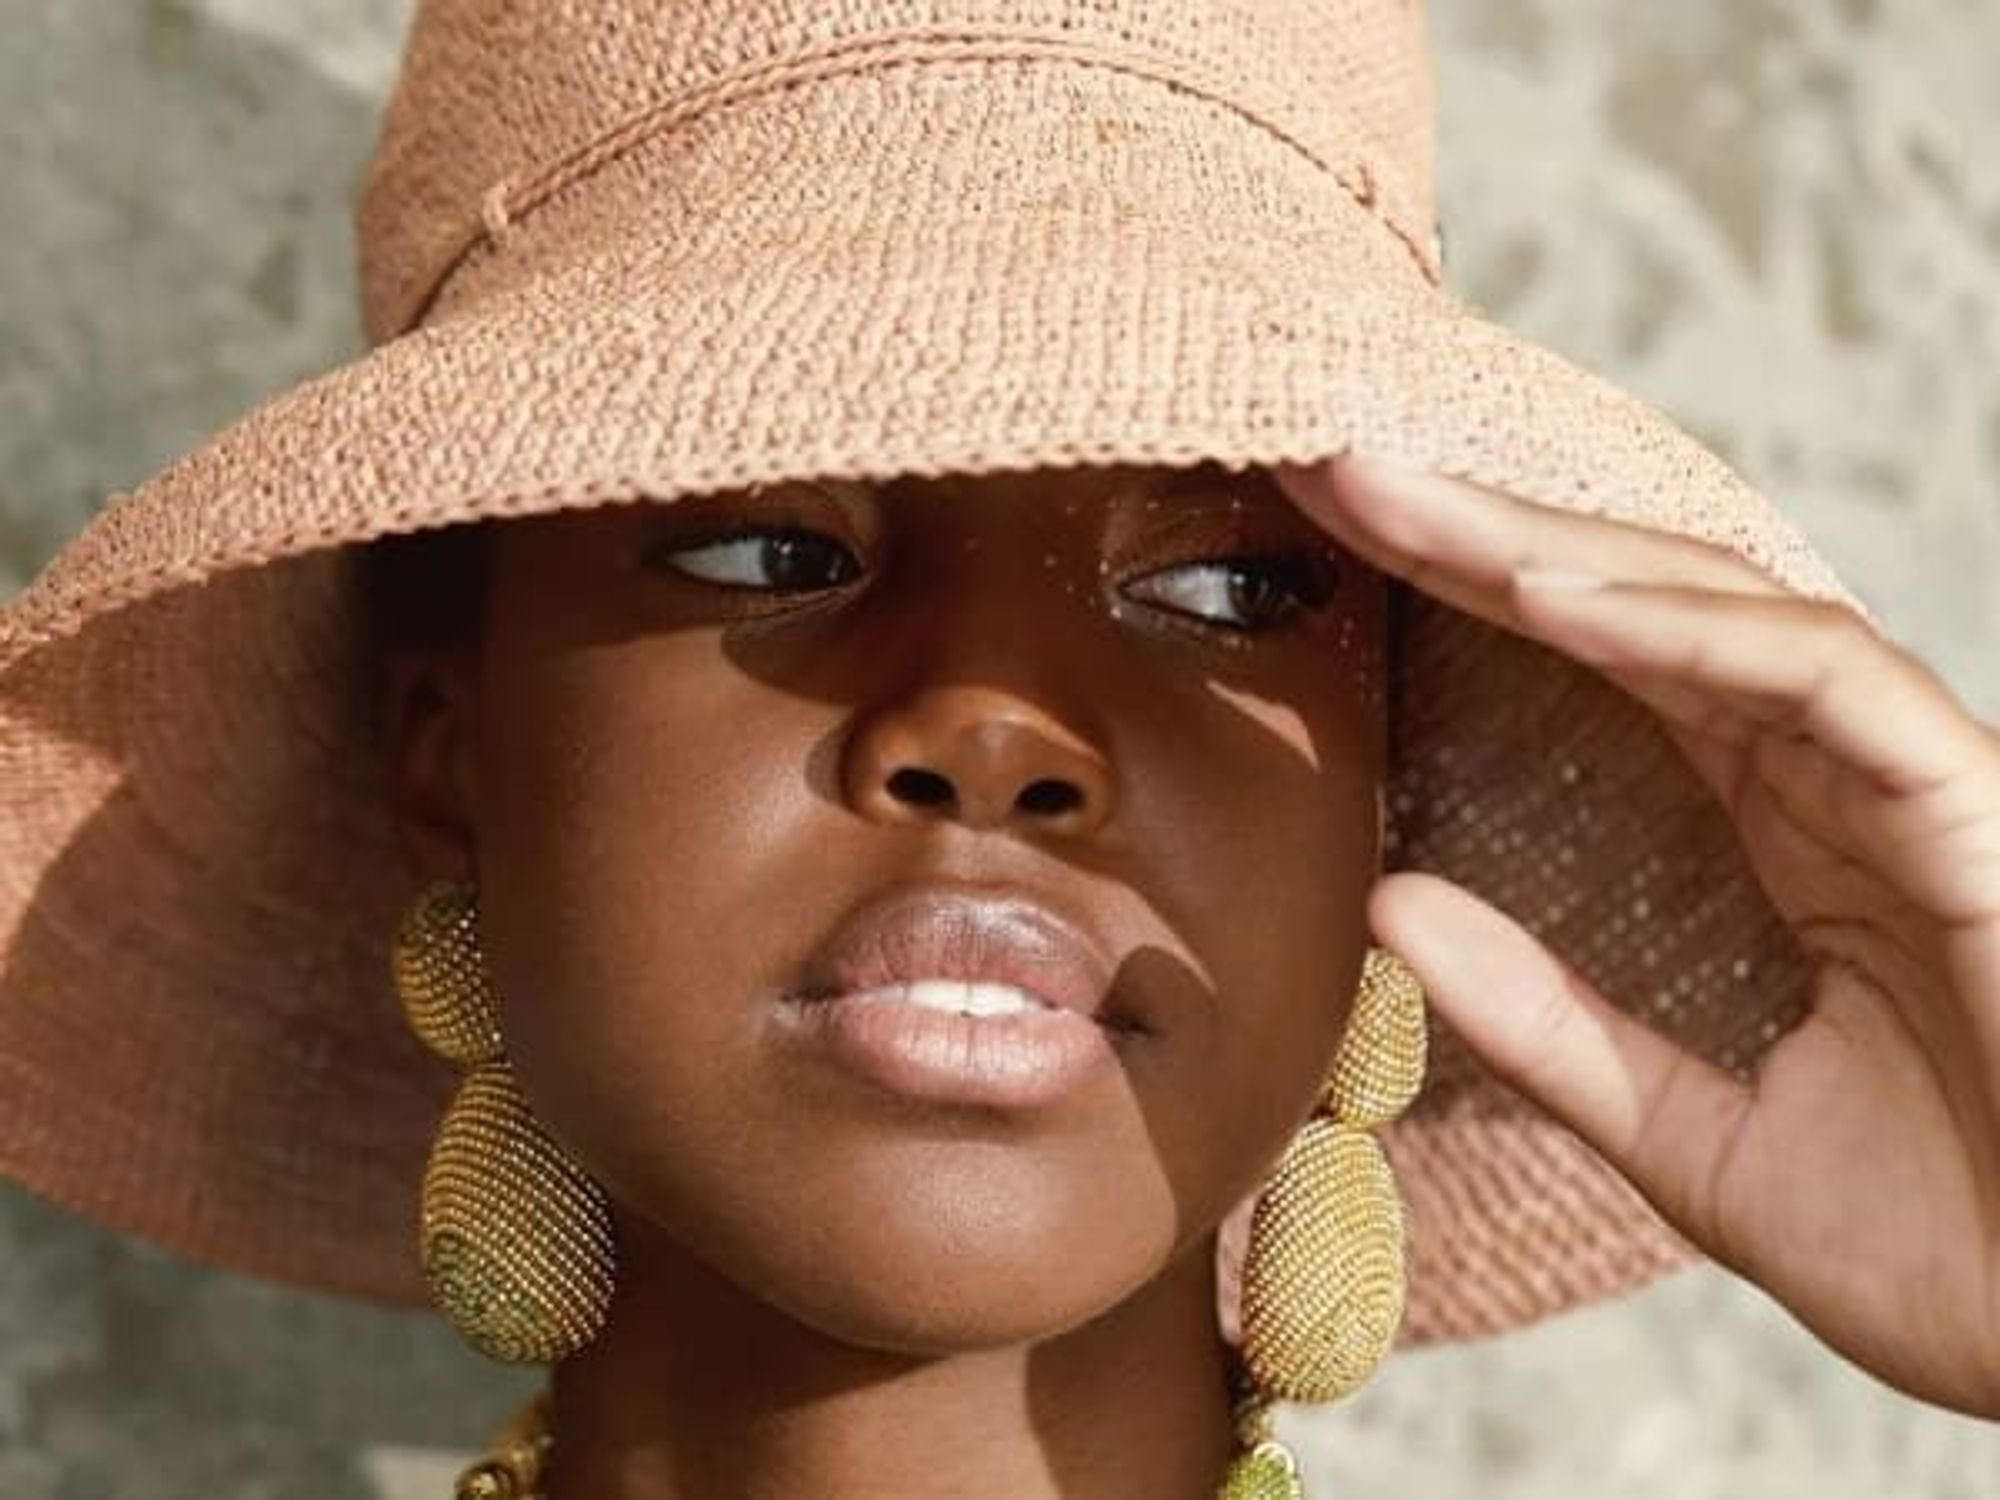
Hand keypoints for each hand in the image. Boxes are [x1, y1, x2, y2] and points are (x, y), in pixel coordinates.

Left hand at [1274, 453, 1999, 1417]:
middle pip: (1641, 610)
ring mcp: (1914, 782)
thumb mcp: (1699, 1143)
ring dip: (1550, 546)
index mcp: (1787, 837)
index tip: (1337, 544)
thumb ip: (1556, 1027)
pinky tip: (1549, 591)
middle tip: (1331, 465)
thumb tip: (1389, 909)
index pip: (1608, 673)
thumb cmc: (1960, 1257)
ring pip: (1718, 610)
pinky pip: (1824, 679)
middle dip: (1482, 531)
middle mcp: (1843, 783)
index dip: (1471, 598)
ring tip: (1400, 497)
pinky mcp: (1975, 807)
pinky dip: (1688, 628)